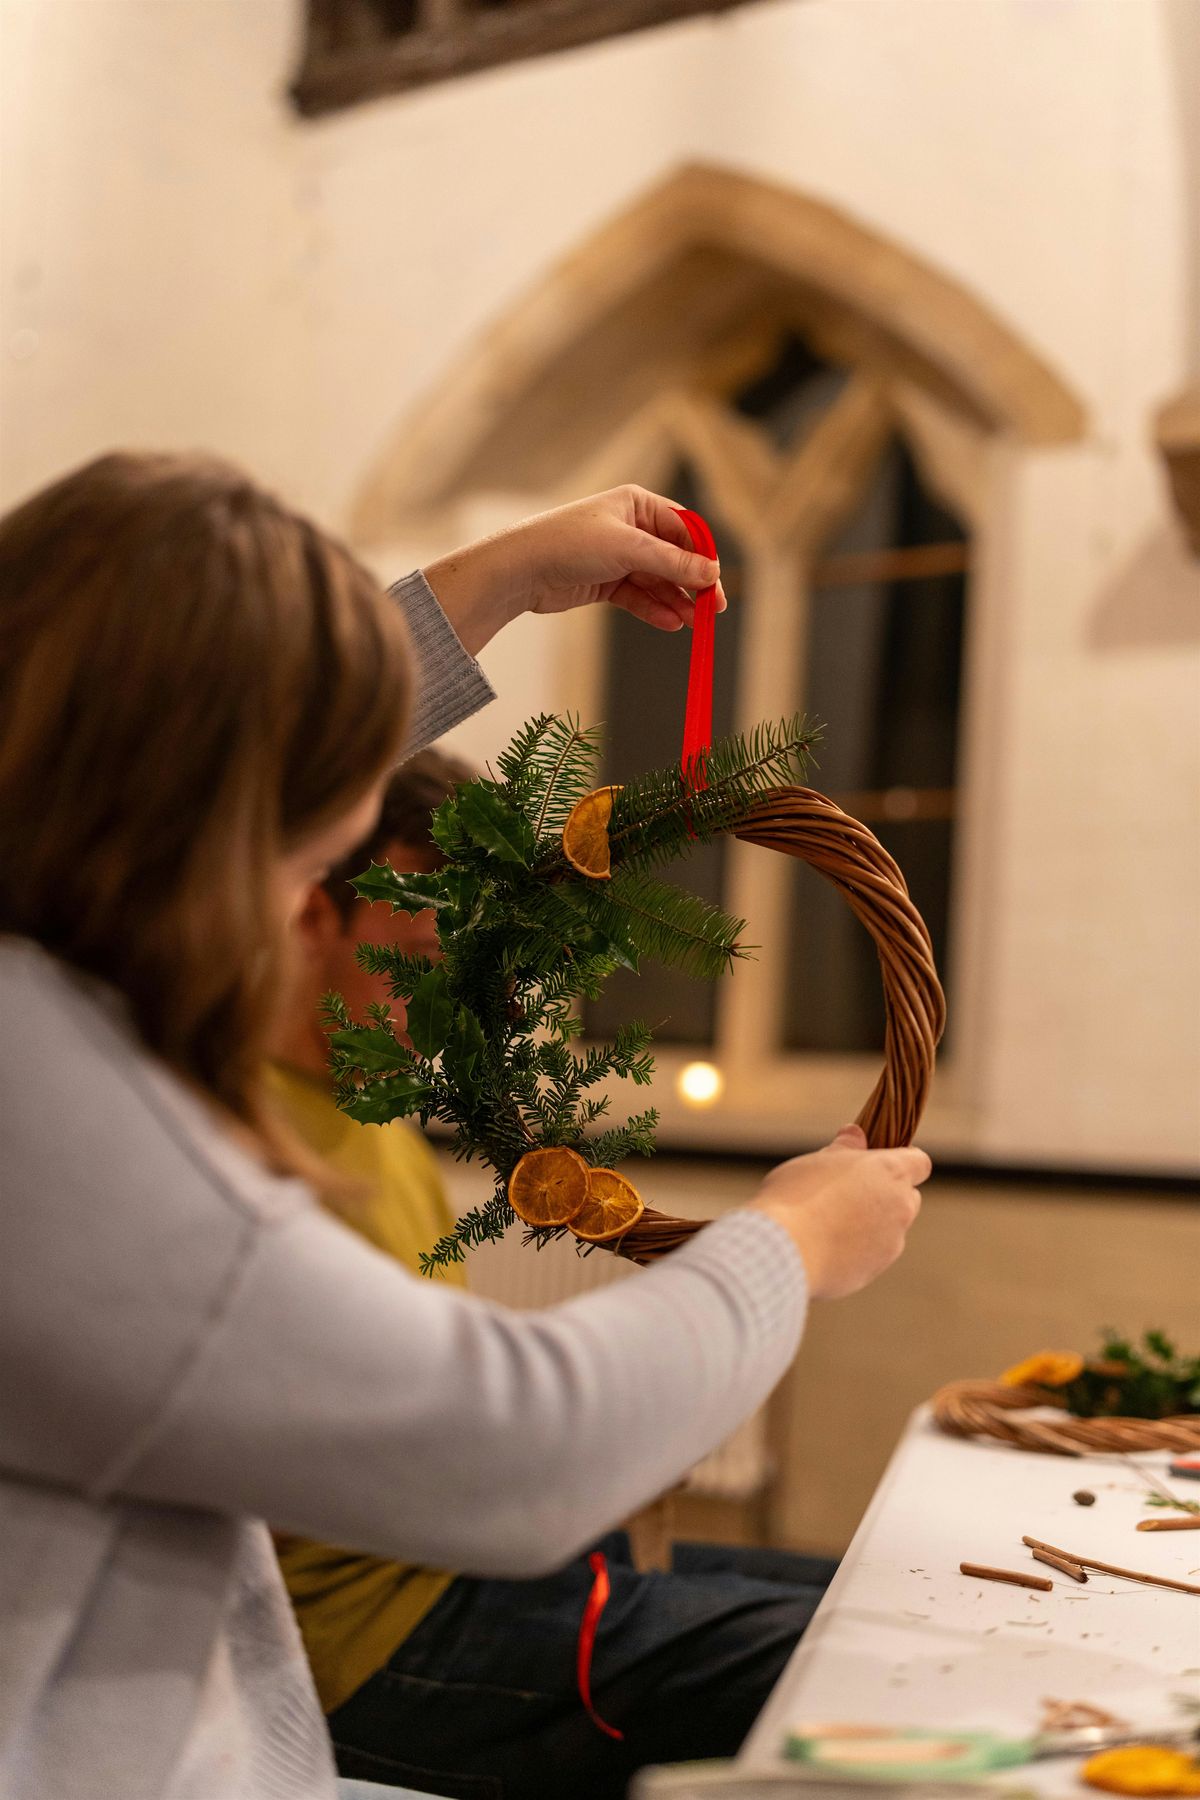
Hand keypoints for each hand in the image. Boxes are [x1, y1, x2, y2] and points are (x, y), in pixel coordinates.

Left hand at [421, 485, 725, 654]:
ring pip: (657, 581)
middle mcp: (630, 528)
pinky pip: (639, 597)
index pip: (683, 529)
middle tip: (712, 610)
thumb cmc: (570, 544)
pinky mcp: (605, 583)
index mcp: (636, 504)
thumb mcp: (628, 549)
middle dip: (692, 584)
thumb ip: (673, 562)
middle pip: (673, 558)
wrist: (521, 570)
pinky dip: (653, 609)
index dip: (702, 556)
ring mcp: (617, 557)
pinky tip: (670, 624)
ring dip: (675, 601)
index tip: (716, 583)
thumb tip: (712, 573)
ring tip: (691, 624)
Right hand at [747, 1124, 929, 1299]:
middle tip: (848, 1192)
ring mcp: (891, 1242)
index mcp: (890, 1172)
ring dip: (870, 1224)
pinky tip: (824, 1247)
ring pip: (890, 1229)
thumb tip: (856, 1134)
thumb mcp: (818, 1160)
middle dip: (886, 1194)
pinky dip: (856, 1250)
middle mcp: (900, 1208)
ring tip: (829, 1223)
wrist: (784, 1249)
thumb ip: (844, 1148)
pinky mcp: (874, 1270)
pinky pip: (871, 1255)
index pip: (920, 1162)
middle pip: (908, 1197)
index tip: (877, 1163)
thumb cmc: (798, 1195)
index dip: (902, 1160)